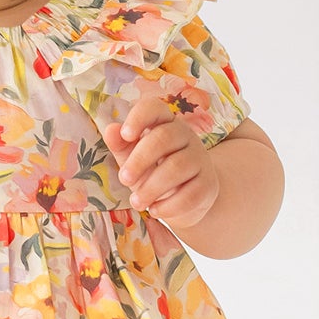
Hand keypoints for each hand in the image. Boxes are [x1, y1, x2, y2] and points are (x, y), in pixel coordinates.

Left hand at [101, 96, 219, 230]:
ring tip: (136, 202)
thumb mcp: (132, 158)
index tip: (125, 135)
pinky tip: (155, 210)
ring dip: (152, 187)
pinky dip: (169, 205)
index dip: (139, 117)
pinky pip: (190, 193)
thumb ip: (121, 145)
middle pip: (164, 138)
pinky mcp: (208, 184)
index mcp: (164, 123)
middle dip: (139, 160)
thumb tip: (110, 130)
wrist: (183, 199)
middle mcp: (186, 136)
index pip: (155, 108)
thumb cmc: (151, 171)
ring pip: (177, 167)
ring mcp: (200, 159)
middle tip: (124, 179)